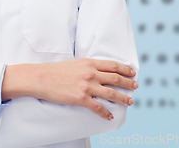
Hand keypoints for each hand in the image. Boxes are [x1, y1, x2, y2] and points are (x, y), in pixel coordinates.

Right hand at [2, 58, 137, 119]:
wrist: (42, 78)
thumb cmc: (57, 70)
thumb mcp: (76, 63)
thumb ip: (89, 67)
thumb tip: (100, 72)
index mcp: (90, 63)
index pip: (113, 65)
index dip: (125, 69)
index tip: (133, 73)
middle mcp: (91, 74)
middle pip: (116, 78)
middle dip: (128, 83)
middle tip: (136, 87)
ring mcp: (87, 86)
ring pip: (111, 93)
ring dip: (123, 98)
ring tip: (130, 101)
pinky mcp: (81, 98)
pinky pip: (98, 107)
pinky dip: (106, 113)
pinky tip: (110, 116)